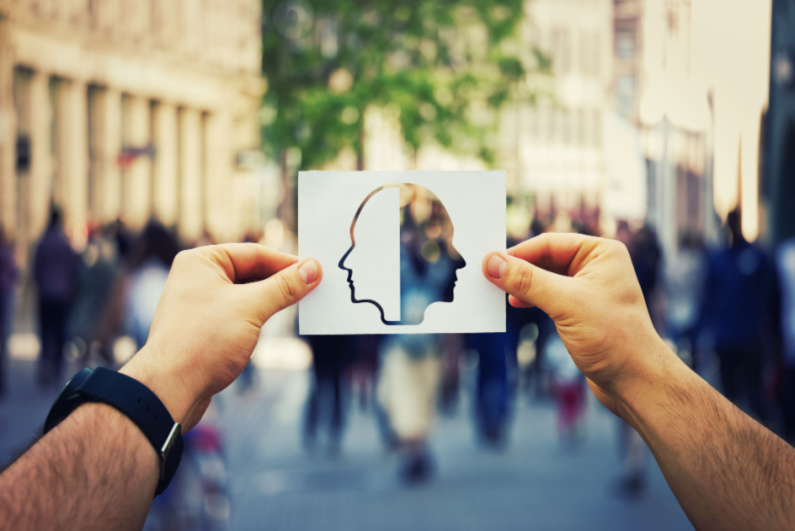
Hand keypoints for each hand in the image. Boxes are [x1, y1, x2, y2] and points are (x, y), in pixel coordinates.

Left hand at [120, 244, 321, 429]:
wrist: (169, 389)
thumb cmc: (203, 342)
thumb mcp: (251, 308)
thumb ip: (284, 287)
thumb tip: (313, 269)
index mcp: (201, 261)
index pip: (254, 253)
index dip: (287, 262)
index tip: (315, 270)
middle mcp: (197, 278)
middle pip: (250, 272)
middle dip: (281, 281)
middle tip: (314, 287)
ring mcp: (198, 303)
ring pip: (245, 294)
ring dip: (271, 299)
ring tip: (301, 304)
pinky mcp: (203, 327)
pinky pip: (238, 313)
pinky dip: (258, 315)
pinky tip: (274, 323)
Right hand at [483, 233, 670, 416]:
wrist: (636, 381)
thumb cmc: (614, 338)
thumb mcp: (565, 303)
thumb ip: (526, 281)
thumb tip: (491, 263)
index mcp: (602, 253)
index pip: (549, 243)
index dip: (517, 253)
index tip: (489, 263)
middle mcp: (597, 266)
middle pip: (545, 259)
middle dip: (518, 269)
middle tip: (488, 278)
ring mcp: (589, 289)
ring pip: (545, 278)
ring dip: (522, 285)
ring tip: (499, 294)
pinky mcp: (582, 311)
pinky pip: (549, 296)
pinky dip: (531, 298)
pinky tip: (516, 304)